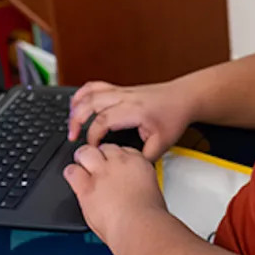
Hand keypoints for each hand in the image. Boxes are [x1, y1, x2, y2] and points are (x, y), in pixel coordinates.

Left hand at [65, 143, 164, 243]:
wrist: (138, 226)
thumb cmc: (148, 217)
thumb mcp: (152, 191)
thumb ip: (139, 184)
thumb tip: (134, 187)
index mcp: (137, 163)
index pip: (123, 149)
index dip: (115, 156)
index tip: (114, 163)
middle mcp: (118, 164)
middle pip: (103, 147)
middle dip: (99, 154)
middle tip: (95, 162)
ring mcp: (101, 174)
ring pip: (85, 153)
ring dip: (83, 159)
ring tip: (81, 166)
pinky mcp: (86, 187)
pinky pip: (72, 172)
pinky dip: (71, 174)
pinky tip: (74, 178)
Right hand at [67, 80, 194, 160]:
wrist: (184, 98)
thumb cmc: (174, 116)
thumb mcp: (163, 143)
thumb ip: (144, 157)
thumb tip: (128, 168)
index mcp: (134, 110)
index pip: (104, 121)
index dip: (93, 136)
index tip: (92, 149)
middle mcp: (125, 97)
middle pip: (91, 103)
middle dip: (77, 120)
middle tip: (72, 137)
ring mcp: (122, 91)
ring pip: (91, 92)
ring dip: (76, 106)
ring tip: (70, 122)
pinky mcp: (121, 90)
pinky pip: (96, 86)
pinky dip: (83, 93)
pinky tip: (76, 103)